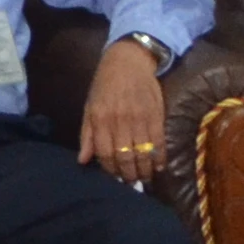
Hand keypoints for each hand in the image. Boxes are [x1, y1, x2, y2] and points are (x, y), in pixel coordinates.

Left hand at [80, 40, 166, 186]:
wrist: (128, 61)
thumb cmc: (105, 85)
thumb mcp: (89, 107)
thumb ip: (87, 135)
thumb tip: (83, 160)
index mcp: (100, 119)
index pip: (105, 153)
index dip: (110, 169)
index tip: (114, 178)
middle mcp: (119, 121)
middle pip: (125, 157)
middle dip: (128, 174)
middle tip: (131, 182)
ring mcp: (139, 119)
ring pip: (143, 153)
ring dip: (145, 170)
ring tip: (144, 177)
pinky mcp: (156, 116)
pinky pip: (159, 143)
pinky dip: (159, 158)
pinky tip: (159, 166)